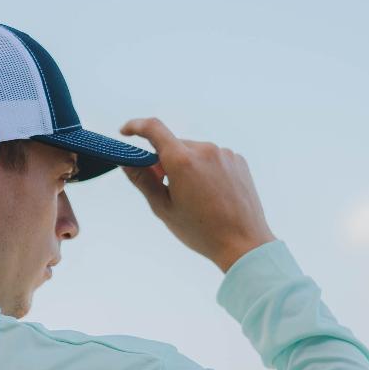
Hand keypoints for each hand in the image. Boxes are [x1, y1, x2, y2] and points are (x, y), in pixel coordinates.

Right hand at [118, 117, 275, 271]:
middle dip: (164, 161)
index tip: (126, 132)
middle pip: (174, 145)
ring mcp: (224, 154)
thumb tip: (126, 162)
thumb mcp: (164, 208)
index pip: (153, 129)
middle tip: (164, 186)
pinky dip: (205, 170)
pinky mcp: (237, 160)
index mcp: (182, 162)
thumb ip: (143, 181)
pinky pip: (213, 158)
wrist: (243, 243)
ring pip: (194, 153)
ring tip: (194, 196)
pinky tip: (211, 194)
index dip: (135, 126)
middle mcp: (204, 150)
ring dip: (187, 166)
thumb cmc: (201, 231)